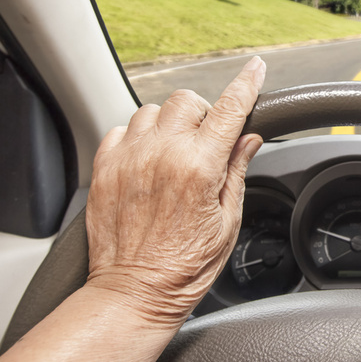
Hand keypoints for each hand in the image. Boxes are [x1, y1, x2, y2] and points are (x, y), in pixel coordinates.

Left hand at [85, 56, 265, 325]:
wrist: (135, 293)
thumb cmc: (185, 266)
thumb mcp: (227, 221)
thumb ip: (236, 171)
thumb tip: (248, 139)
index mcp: (199, 168)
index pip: (230, 110)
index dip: (246, 84)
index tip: (255, 68)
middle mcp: (162, 155)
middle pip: (187, 100)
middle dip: (202, 113)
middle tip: (206, 142)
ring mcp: (129, 159)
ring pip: (151, 110)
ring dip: (168, 123)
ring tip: (173, 153)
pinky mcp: (104, 169)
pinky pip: (121, 129)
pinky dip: (137, 137)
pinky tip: (147, 161)